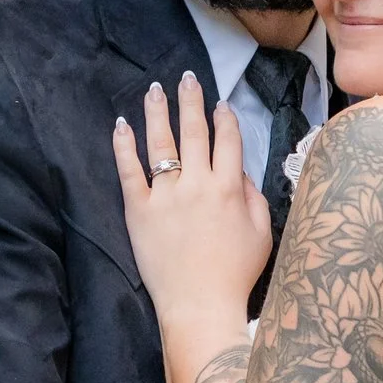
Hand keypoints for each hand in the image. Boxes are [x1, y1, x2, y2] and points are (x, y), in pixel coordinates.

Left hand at [111, 72, 268, 324]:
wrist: (199, 305)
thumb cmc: (235, 274)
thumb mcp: (262, 234)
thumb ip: (253, 197)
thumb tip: (239, 172)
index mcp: (228, 188)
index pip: (228, 141)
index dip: (225, 119)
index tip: (220, 103)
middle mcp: (197, 184)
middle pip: (195, 132)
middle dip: (192, 101)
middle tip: (187, 77)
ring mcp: (166, 195)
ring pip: (161, 143)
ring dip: (159, 112)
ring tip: (155, 89)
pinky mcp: (139, 210)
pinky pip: (129, 171)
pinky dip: (124, 146)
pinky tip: (121, 124)